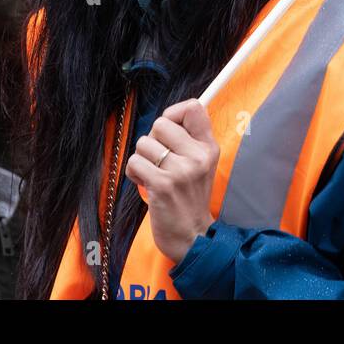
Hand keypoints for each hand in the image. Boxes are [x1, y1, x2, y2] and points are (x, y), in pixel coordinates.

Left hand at [125, 99, 218, 263]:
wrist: (192, 236)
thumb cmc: (189, 197)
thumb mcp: (201, 164)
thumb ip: (188, 139)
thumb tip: (169, 115)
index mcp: (208, 147)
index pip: (193, 107)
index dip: (173, 113)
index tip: (169, 131)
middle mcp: (198, 156)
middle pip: (161, 123)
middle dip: (152, 140)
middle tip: (159, 160)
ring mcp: (181, 171)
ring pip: (144, 143)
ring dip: (142, 159)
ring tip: (153, 174)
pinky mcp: (163, 185)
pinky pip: (135, 162)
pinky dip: (134, 173)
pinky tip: (146, 184)